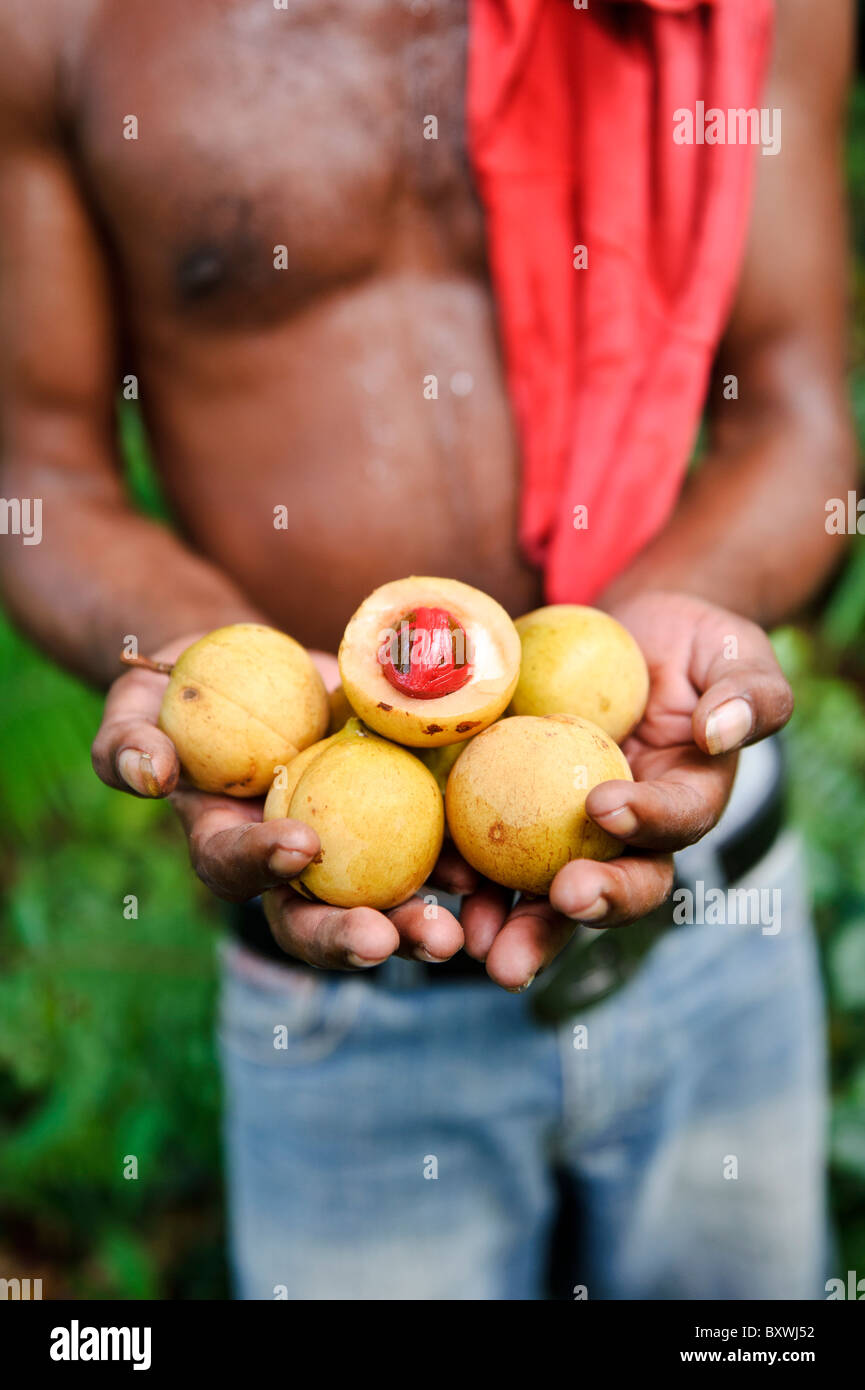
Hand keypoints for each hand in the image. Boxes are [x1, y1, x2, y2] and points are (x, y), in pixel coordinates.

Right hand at [91, 636, 463, 969]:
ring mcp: (349, 850)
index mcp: (225, 844)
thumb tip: (150, 774)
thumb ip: (126, 742)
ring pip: (383, 902)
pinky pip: (431, 851)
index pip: (236, 868)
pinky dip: (460, 867)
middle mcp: (289, 867)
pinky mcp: (398, 819)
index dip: (264, 864)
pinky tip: (488, 875)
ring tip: (455, 934)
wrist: (262, 666)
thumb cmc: (186, 689)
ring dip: (418, 924)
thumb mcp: (139, 704)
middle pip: (314, 919)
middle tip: (389, 941)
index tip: (301, 845)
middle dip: (352, 936)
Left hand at [459, 591, 793, 990]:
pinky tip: (440, 882)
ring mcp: (571, 833)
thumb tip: (718, 733)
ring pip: (548, 894)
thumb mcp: (734, 652)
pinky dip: (467, 873)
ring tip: (486, 946)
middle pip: (618, 885)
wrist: (624, 635)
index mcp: (689, 798)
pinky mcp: (517, 816)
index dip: (648, 821)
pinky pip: (492, 852)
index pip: (678, 821)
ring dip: (521, 926)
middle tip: (563, 902)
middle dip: (589, 906)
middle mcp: (632, 834)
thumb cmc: (690, 642)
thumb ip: (750, 694)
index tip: (604, 804)